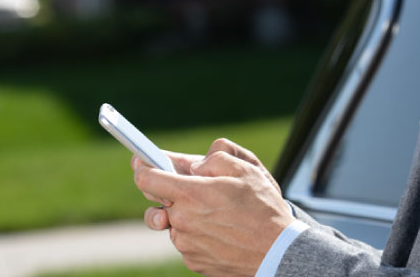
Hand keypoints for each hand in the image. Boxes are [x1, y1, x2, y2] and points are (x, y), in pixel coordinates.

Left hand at [133, 139, 291, 275]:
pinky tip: (221, 232)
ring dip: (187, 215)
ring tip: (217, 215)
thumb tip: (195, 165)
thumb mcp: (245, 169)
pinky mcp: (193, 261)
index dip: (142, 167)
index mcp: (191, 194)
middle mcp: (182, 221)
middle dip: (172, 193)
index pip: (147, 179)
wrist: (279, 253)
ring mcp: (186, 244)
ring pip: (174, 222)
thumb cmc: (264, 209)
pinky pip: (186, 241)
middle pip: (160, 202)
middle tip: (195, 189)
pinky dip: (197, 234)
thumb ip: (214, 158)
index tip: (140, 162)